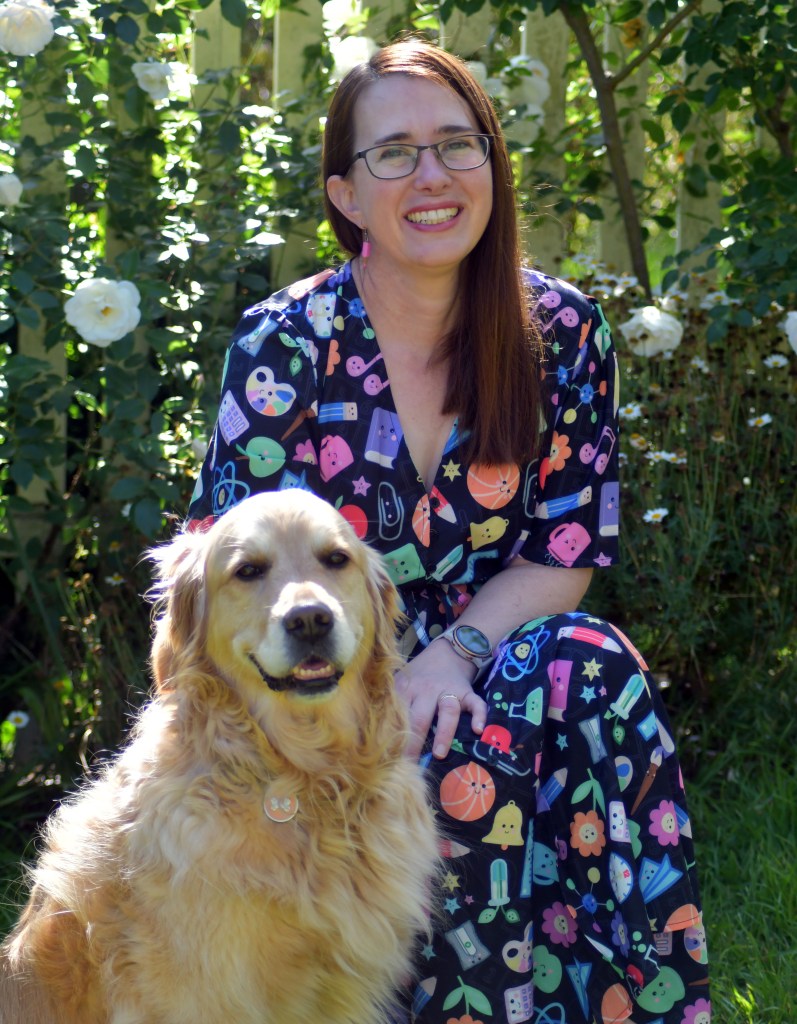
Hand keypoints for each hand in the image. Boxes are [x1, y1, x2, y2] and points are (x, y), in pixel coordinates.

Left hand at [394, 640, 487, 760]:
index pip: (398, 715)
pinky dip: (479, 715)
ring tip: (439, 754)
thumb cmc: (419, 673)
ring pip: (447, 710)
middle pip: (420, 717)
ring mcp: (449, 690)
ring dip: (444, 733)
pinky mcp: (467, 691)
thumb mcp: (401, 682)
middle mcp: (427, 689)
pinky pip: (476, 703)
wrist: (447, 650)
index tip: (387, 759)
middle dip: (414, 743)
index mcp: (407, 688)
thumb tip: (374, 735)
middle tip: (408, 766)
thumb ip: (393, 703)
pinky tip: (477, 730)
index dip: (392, 737)